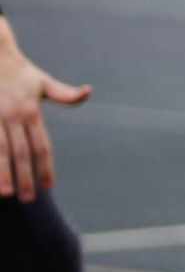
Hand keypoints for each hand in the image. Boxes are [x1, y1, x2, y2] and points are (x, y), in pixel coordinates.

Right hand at [0, 32, 86, 201]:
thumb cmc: (19, 72)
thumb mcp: (43, 81)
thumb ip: (64, 94)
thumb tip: (88, 92)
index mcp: (31, 111)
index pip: (42, 145)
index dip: (46, 166)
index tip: (48, 186)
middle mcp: (12, 116)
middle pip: (20, 153)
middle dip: (25, 177)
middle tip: (29, 199)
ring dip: (1, 174)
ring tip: (5, 194)